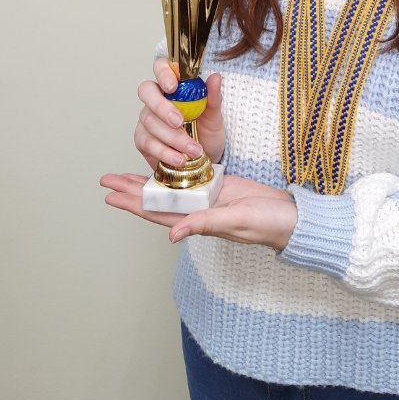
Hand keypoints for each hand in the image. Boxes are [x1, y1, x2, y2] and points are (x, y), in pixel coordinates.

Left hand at [99, 173, 297, 251]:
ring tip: (126, 175)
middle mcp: (198, 209)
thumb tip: (172, 235)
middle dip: (132, 190)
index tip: (110, 195)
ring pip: (171, 188)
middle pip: (158, 199)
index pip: (158, 212)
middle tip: (107, 180)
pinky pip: (192, 178)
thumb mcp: (235, 222)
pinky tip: (165, 164)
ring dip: (148, 181)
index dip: (133, 204)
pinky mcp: (222, 185)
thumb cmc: (267, 224)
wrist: (291, 217)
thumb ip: (205, 225)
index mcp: (198, 220)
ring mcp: (209, 197)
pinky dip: (176, 170)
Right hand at [134, 61, 225, 168]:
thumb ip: (213, 97)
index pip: (161, 67)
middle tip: (179, 121)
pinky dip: (165, 152)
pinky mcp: (143, 140)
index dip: (163, 72)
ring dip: (173, 137)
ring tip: (193, 149)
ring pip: (150, 121)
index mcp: (173, 85)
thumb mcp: (214, 115)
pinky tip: (180, 159)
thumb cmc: (206, 131)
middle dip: (162, 107)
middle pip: (147, 92)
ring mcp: (147, 119)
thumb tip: (216, 77)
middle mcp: (156, 99)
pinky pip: (148, 143)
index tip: (172, 85)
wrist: (204, 158)